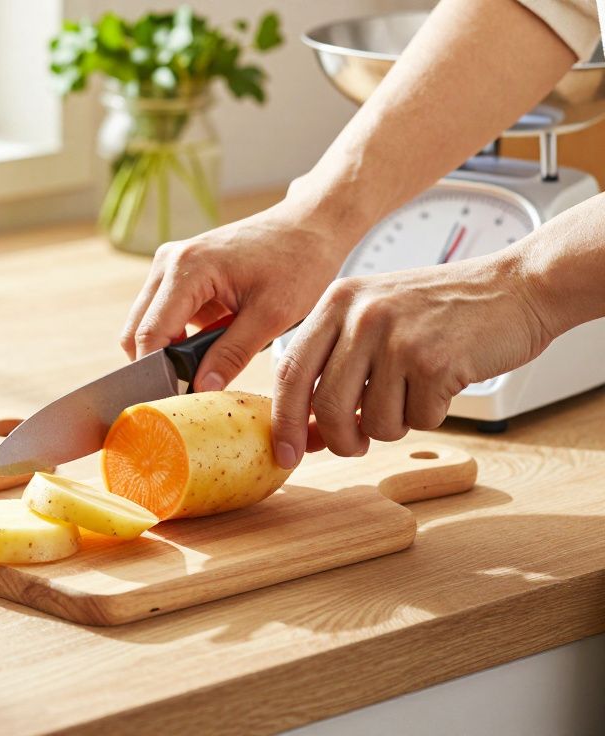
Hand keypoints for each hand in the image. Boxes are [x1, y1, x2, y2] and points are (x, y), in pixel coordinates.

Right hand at [121, 201, 351, 390]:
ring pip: (143, 325)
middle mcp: (167, 263)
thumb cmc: (297, 263)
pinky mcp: (176, 274)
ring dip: (166, 351)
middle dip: (157, 364)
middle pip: (136, 331)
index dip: (156, 373)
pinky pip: (160, 316)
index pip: (149, 334)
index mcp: (186, 268)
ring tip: (204, 367)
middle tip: (188, 392)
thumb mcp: (272, 315)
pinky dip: (174, 338)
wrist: (307, 227)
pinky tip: (207, 347)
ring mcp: (168, 266)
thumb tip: (200, 388)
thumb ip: (232, 354)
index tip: (174, 401)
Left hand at [271, 250, 555, 467]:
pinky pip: (419, 420)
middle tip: (355, 445)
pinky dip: (431, 415)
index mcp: (338, 301)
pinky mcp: (435, 362)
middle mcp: (362, 315)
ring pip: (373, 422)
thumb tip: (306, 430)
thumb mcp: (375, 316)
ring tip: (413, 394)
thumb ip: (337, 363)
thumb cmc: (444, 311)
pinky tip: (445, 383)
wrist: (517, 287)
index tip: (284, 453)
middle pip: (326, 407)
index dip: (284, 420)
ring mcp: (397, 338)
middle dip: (340, 440)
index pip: (290, 371)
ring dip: (394, 426)